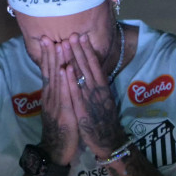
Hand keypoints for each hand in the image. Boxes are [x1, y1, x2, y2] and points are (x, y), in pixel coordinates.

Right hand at [31, 37, 80, 166]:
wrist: (57, 151)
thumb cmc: (61, 129)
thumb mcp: (58, 108)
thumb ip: (58, 93)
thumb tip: (59, 78)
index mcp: (50, 95)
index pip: (48, 71)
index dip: (48, 56)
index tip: (47, 39)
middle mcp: (50, 97)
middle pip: (50, 72)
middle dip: (50, 53)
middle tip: (47, 36)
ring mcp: (56, 104)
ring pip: (56, 80)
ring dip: (57, 62)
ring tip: (57, 45)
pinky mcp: (64, 113)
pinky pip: (64, 94)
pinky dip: (64, 81)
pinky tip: (65, 69)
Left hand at [64, 33, 126, 159]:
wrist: (108, 142)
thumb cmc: (104, 121)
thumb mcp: (103, 100)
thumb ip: (98, 87)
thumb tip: (91, 73)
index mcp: (102, 88)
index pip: (94, 66)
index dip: (87, 51)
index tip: (81, 36)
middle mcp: (98, 90)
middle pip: (88, 67)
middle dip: (80, 49)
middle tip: (73, 33)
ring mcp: (91, 100)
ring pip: (82, 75)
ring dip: (75, 58)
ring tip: (68, 43)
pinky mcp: (84, 110)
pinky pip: (76, 93)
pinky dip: (72, 80)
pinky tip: (66, 69)